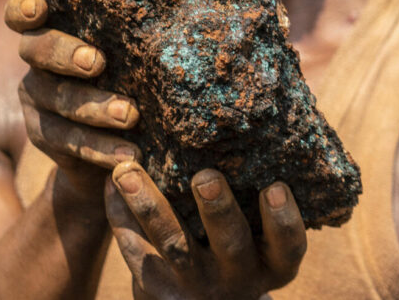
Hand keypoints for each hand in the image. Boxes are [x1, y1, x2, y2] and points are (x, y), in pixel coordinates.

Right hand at [5, 0, 141, 191]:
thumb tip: (171, 4)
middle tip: (97, 63)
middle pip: (36, 51)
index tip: (41, 9)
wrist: (112, 140)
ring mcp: (37, 101)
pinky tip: (127, 155)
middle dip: (65, 55)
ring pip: (60, 100)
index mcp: (51, 31)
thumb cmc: (127, 73)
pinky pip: (70, 142)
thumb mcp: (124, 52)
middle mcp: (36, 63)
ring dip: (96, 108)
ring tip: (130, 115)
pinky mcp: (45, 137)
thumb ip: (127, 33)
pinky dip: (101, 148)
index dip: (24, 10)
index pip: (21, 15)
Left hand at [105, 162, 306, 299]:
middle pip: (229, 244)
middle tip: (205, 176)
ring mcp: (195, 286)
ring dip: (150, 206)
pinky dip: (120, 216)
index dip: (283, 220)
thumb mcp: (261, 237)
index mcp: (272, 264)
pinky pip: (136, 251)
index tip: (275, 185)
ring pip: (173, 246)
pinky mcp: (155, 288)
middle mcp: (237, 279)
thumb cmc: (240, 246)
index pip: (288, 247)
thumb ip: (263, 195)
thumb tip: (273, 116)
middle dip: (217, 210)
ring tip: (126, 171)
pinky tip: (110, 181)